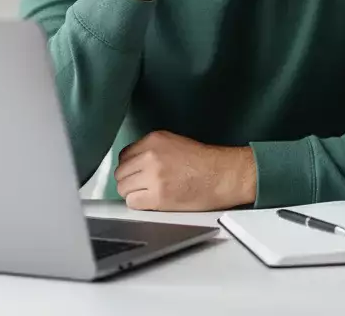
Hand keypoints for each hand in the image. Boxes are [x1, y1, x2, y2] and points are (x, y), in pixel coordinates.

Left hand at [113, 130, 255, 210]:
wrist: (223, 175)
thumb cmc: (205, 162)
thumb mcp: (174, 143)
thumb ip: (151, 150)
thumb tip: (134, 163)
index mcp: (153, 140)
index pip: (124, 155)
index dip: (130, 167)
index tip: (136, 174)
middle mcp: (150, 156)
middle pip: (121, 173)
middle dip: (129, 181)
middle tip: (141, 187)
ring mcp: (153, 176)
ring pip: (123, 188)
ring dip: (132, 193)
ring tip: (147, 195)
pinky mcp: (158, 196)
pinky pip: (133, 202)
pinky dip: (139, 204)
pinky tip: (151, 202)